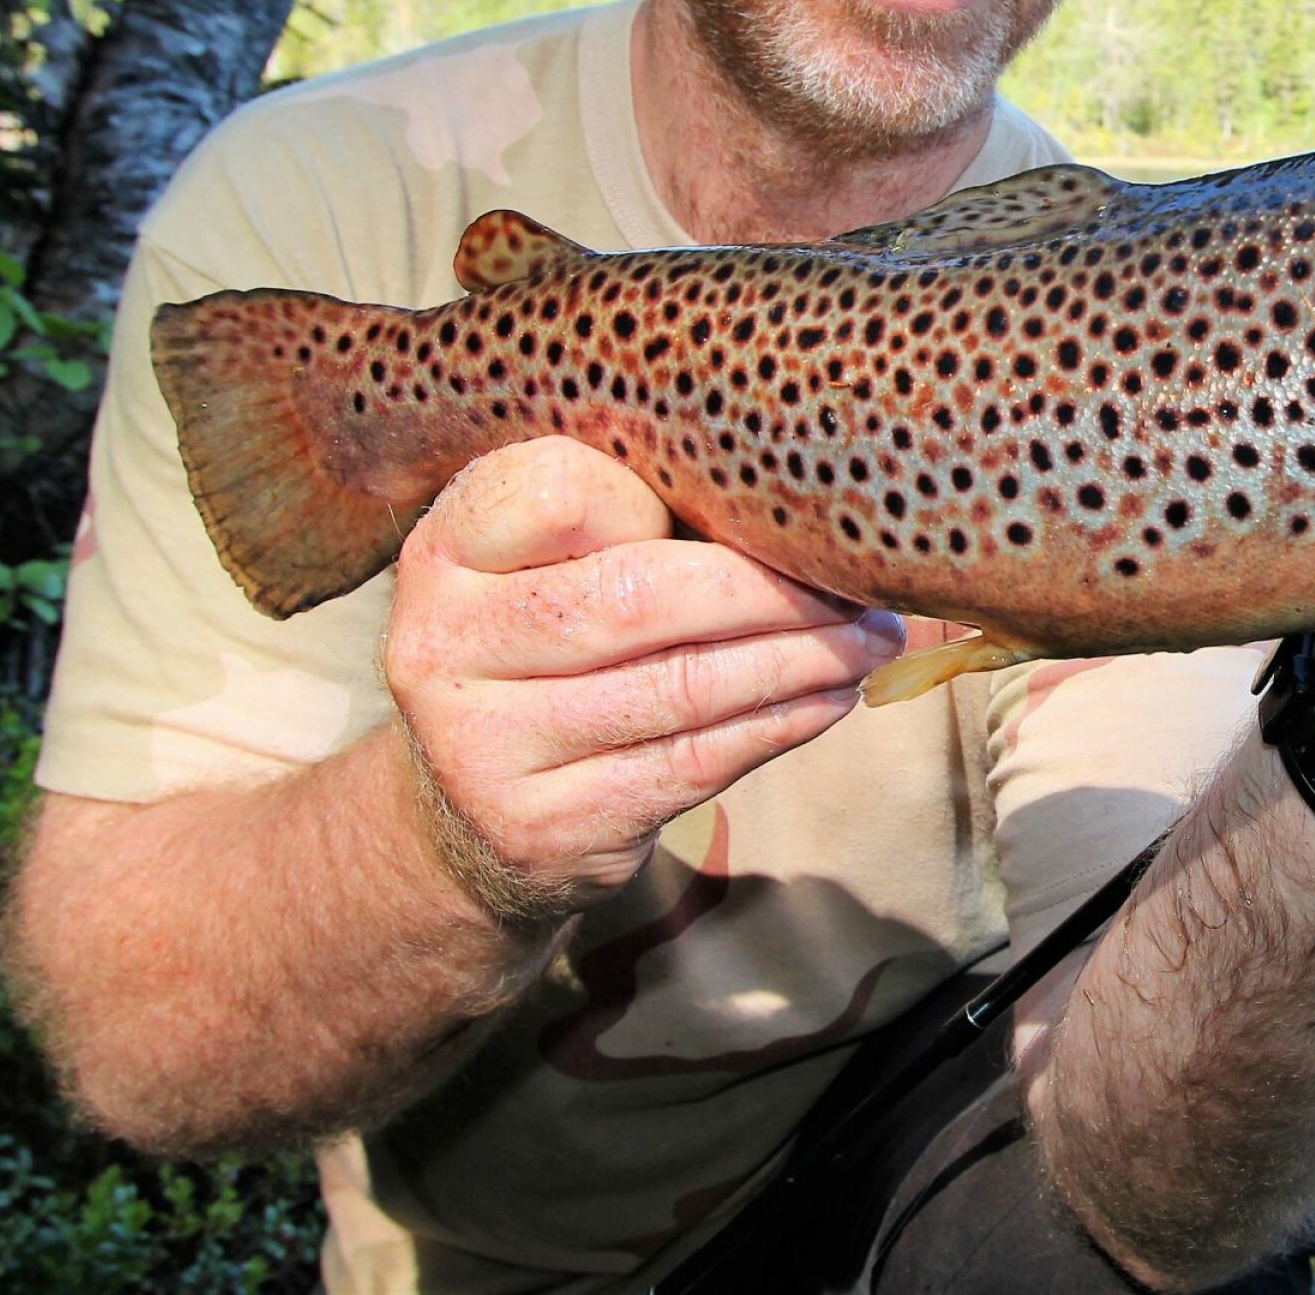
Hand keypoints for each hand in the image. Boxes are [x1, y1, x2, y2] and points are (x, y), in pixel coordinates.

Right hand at [382, 436, 901, 918]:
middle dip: (774, 589)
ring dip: (804, 659)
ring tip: (871, 638)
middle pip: (639, 596)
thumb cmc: (544, 650)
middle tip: (859, 583)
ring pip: (683, 686)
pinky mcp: (547, 826)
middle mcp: (443, 645)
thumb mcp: (546, 564)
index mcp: (445, 550)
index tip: (746, 503)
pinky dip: (784, 721)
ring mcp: (485, 747)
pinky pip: (696, 761)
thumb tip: (810, 489)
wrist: (467, 817)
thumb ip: (636, 514)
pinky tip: (832, 695)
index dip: (661, 491)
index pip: (558, 488)